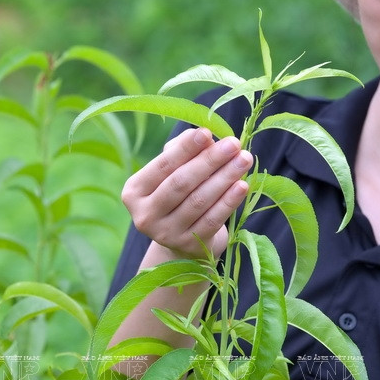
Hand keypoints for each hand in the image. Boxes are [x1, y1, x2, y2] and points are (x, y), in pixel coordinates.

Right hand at [122, 127, 252, 258]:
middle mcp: (145, 215)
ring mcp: (167, 234)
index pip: (162, 166)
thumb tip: (206, 138)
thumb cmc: (179, 194)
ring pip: (198, 201)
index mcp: (134, 192)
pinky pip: (212, 220)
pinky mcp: (189, 247)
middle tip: (234, 143)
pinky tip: (242, 185)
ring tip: (244, 159)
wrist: (184, 238)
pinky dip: (229, 201)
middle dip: (210, 161)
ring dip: (224, 177)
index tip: (207, 133)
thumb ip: (184, 151)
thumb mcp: (173, 172)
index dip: (185, 149)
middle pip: (181, 183)